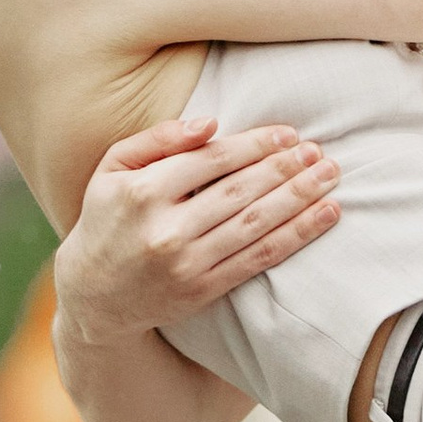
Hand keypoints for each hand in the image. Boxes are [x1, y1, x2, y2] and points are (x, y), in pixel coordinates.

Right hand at [55, 115, 339, 339]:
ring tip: (330, 177)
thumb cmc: (107, 219)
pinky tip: (324, 216)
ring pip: (256, 224)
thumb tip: (210, 124)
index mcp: (143, 192)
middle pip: (241, 191)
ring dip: (300, 198)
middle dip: (286, 169)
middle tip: (320, 152)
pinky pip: (259, 258)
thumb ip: (156, 140)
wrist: (92, 297)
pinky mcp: (203, 289)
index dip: (256, 144)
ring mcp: (187, 263)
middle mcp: (166, 229)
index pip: (213, 160)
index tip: (289, 134)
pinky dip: (297, 236)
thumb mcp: (112, 170)